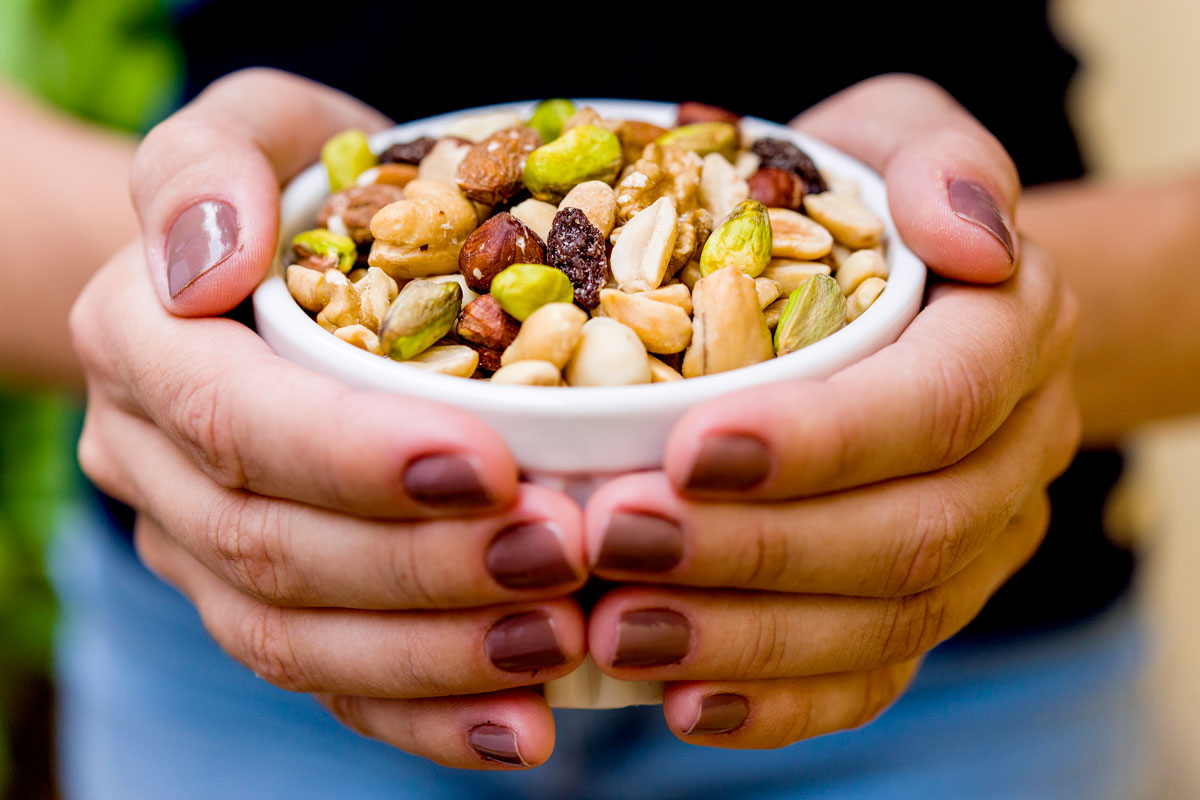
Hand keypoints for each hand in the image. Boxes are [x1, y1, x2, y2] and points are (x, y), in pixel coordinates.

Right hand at [72, 69, 586, 768]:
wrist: (284, 266)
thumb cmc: (297, 185)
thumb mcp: (256, 129)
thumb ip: (211, 165)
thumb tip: (206, 263)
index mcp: (142, 344)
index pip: (235, 419)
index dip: (355, 456)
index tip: (489, 465)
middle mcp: (155, 461)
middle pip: (275, 546)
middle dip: (424, 567)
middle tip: (565, 556)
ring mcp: (200, 548)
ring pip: (295, 638)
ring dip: (433, 656)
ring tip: (556, 647)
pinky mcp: (263, 603)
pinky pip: (329, 683)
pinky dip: (425, 717)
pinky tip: (523, 728)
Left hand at [582, 75, 1079, 746]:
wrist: (895, 289)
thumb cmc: (870, 201)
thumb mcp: (901, 135)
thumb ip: (940, 162)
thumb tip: (968, 237)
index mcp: (1012, 338)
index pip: (934, 404)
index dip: (819, 440)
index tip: (688, 448)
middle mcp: (1010, 456)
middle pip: (905, 534)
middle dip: (754, 550)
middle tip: (615, 540)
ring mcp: (974, 546)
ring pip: (883, 623)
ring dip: (744, 639)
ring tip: (618, 629)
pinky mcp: (920, 608)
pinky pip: (869, 680)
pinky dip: (777, 705)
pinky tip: (679, 702)